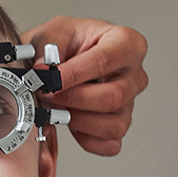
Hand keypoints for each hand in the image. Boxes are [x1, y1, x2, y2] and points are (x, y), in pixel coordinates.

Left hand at [21, 16, 148, 155]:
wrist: (59, 61)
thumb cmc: (65, 44)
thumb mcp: (54, 32)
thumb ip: (48, 46)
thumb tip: (43, 71)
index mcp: (126, 43)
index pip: (105, 61)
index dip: (74, 75)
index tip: (49, 81)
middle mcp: (134, 74)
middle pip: (114, 97)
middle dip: (74, 100)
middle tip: (48, 95)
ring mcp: (130, 103)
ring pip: (114, 125)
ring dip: (78, 121)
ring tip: (59, 108)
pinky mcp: (120, 126)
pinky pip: (109, 145)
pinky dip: (86, 139)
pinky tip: (72, 123)